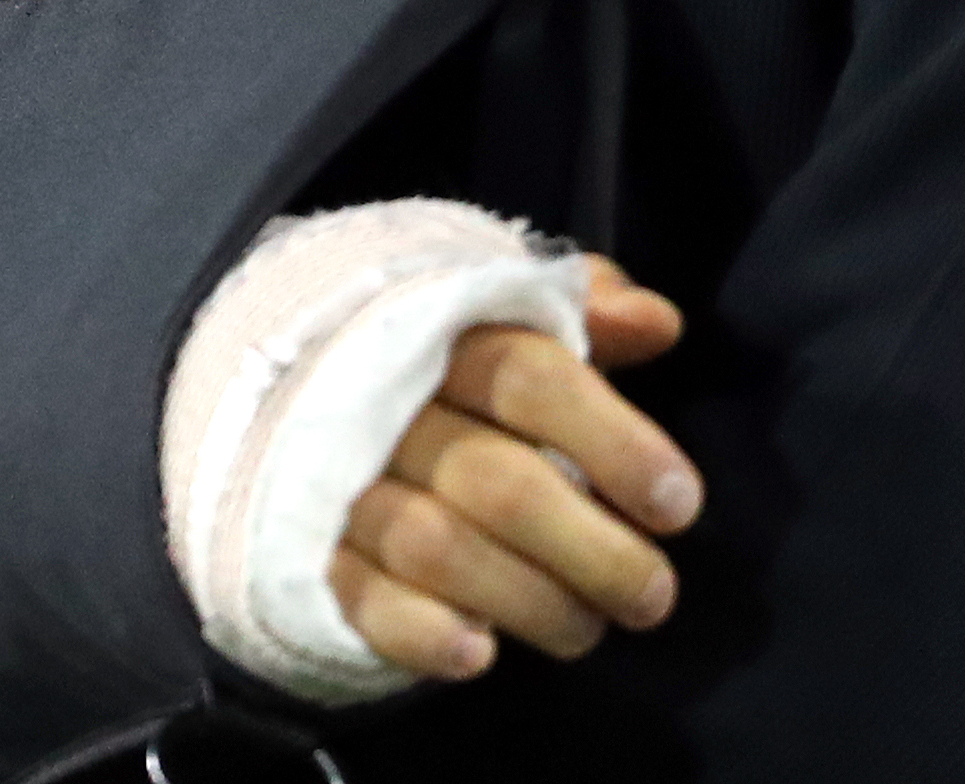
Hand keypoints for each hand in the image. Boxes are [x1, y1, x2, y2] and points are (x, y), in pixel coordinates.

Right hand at [329, 254, 699, 680]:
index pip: (531, 378)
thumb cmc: (438, 367)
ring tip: (586, 630)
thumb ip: (586, 310)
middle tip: (653, 597)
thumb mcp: (507, 315)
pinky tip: (480, 654)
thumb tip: (658, 321)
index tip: (679, 504)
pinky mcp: (308, 553)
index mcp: (442, 334)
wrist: (285, 399)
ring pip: (438, 549)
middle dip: (592, 550)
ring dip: (530, 600)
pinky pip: (362, 599)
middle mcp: (384, 407)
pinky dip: (423, 632)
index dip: (615, 442)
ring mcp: (338, 483)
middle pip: (499, 482)